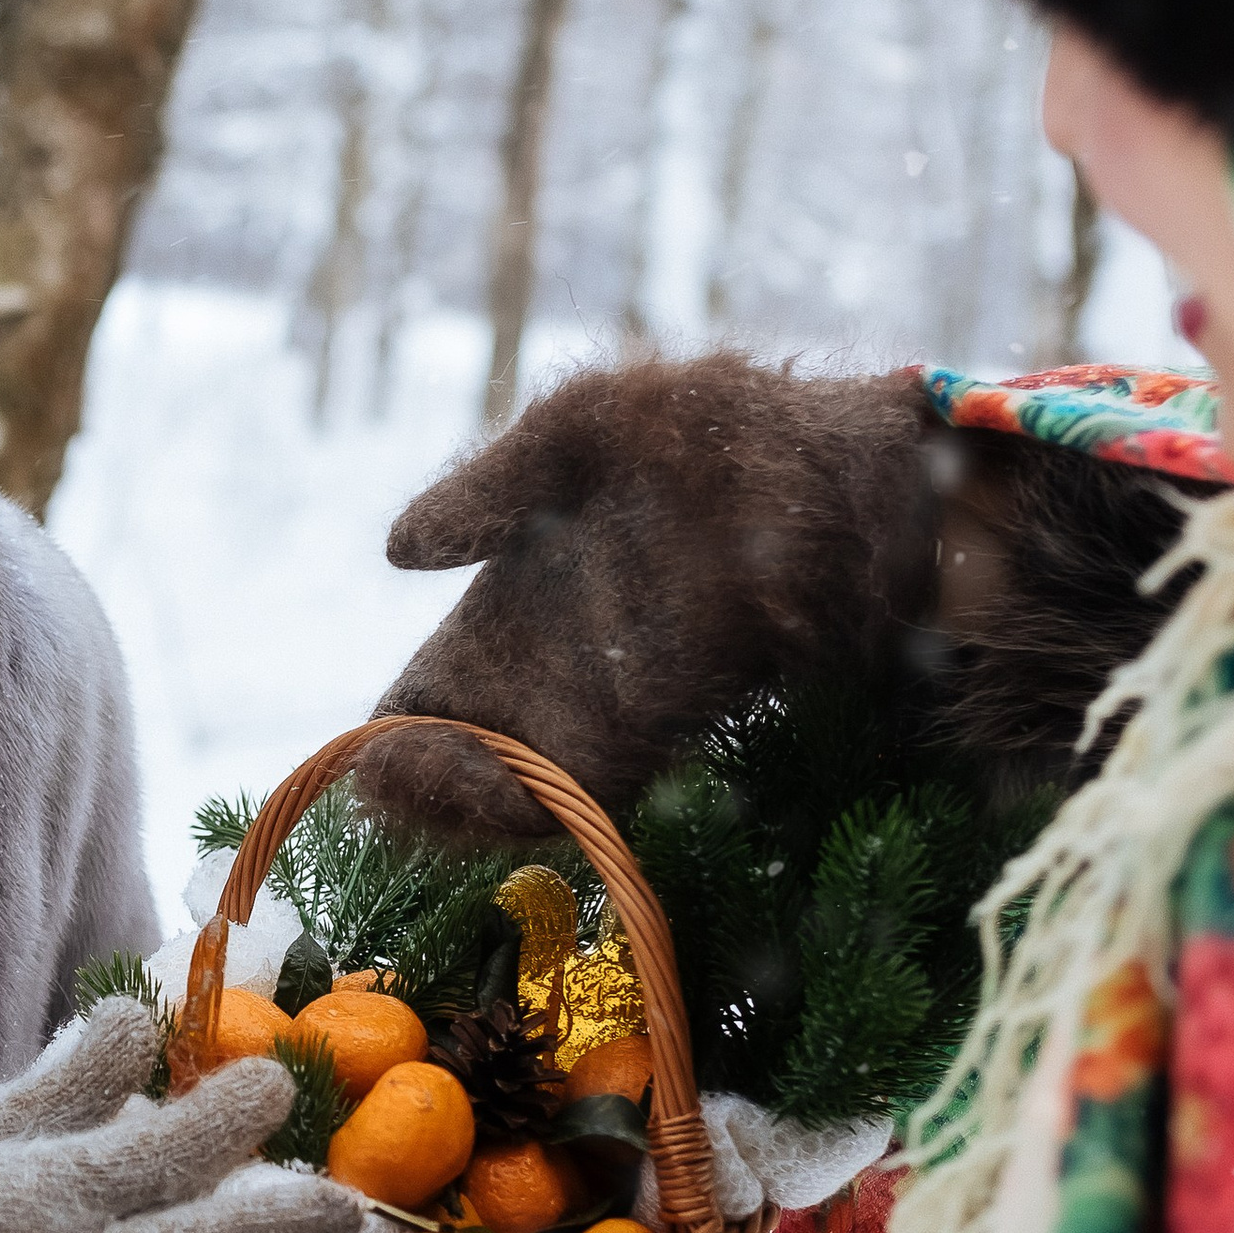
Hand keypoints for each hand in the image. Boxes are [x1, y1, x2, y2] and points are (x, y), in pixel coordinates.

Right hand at [353, 354, 934, 844]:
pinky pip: (607, 780)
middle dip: (432, 792)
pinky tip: (523, 793)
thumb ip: (491, 484)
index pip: (436, 694)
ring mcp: (625, 706)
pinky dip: (559, 795)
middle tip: (403, 795)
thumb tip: (396, 551)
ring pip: (532, 784)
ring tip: (455, 798)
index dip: (399, 734)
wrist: (856, 464)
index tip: (377, 754)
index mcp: (522, 600)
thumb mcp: (583, 427)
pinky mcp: (692, 725)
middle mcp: (566, 671)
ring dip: (485, 806)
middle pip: (473, 760)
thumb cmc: (721, 428)